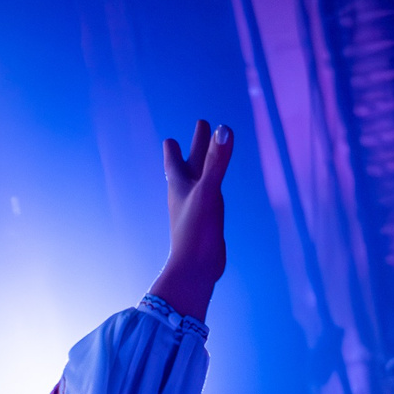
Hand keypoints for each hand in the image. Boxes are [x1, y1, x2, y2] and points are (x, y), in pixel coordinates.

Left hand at [148, 119, 234, 321]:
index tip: (170, 139)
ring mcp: (195, 209)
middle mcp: (185, 195)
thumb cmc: (196, 230)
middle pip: (189, 164)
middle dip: (196, 145)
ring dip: (203, 165)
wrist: (196, 268)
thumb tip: (223, 129)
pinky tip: (215, 193)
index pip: (174, 159)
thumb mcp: (208, 190)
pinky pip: (208, 197)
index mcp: (179, 185)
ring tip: (208, 158)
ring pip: (199, 180)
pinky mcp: (205, 222)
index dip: (173, 148)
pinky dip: (212, 187)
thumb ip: (216, 161)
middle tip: (202, 125)